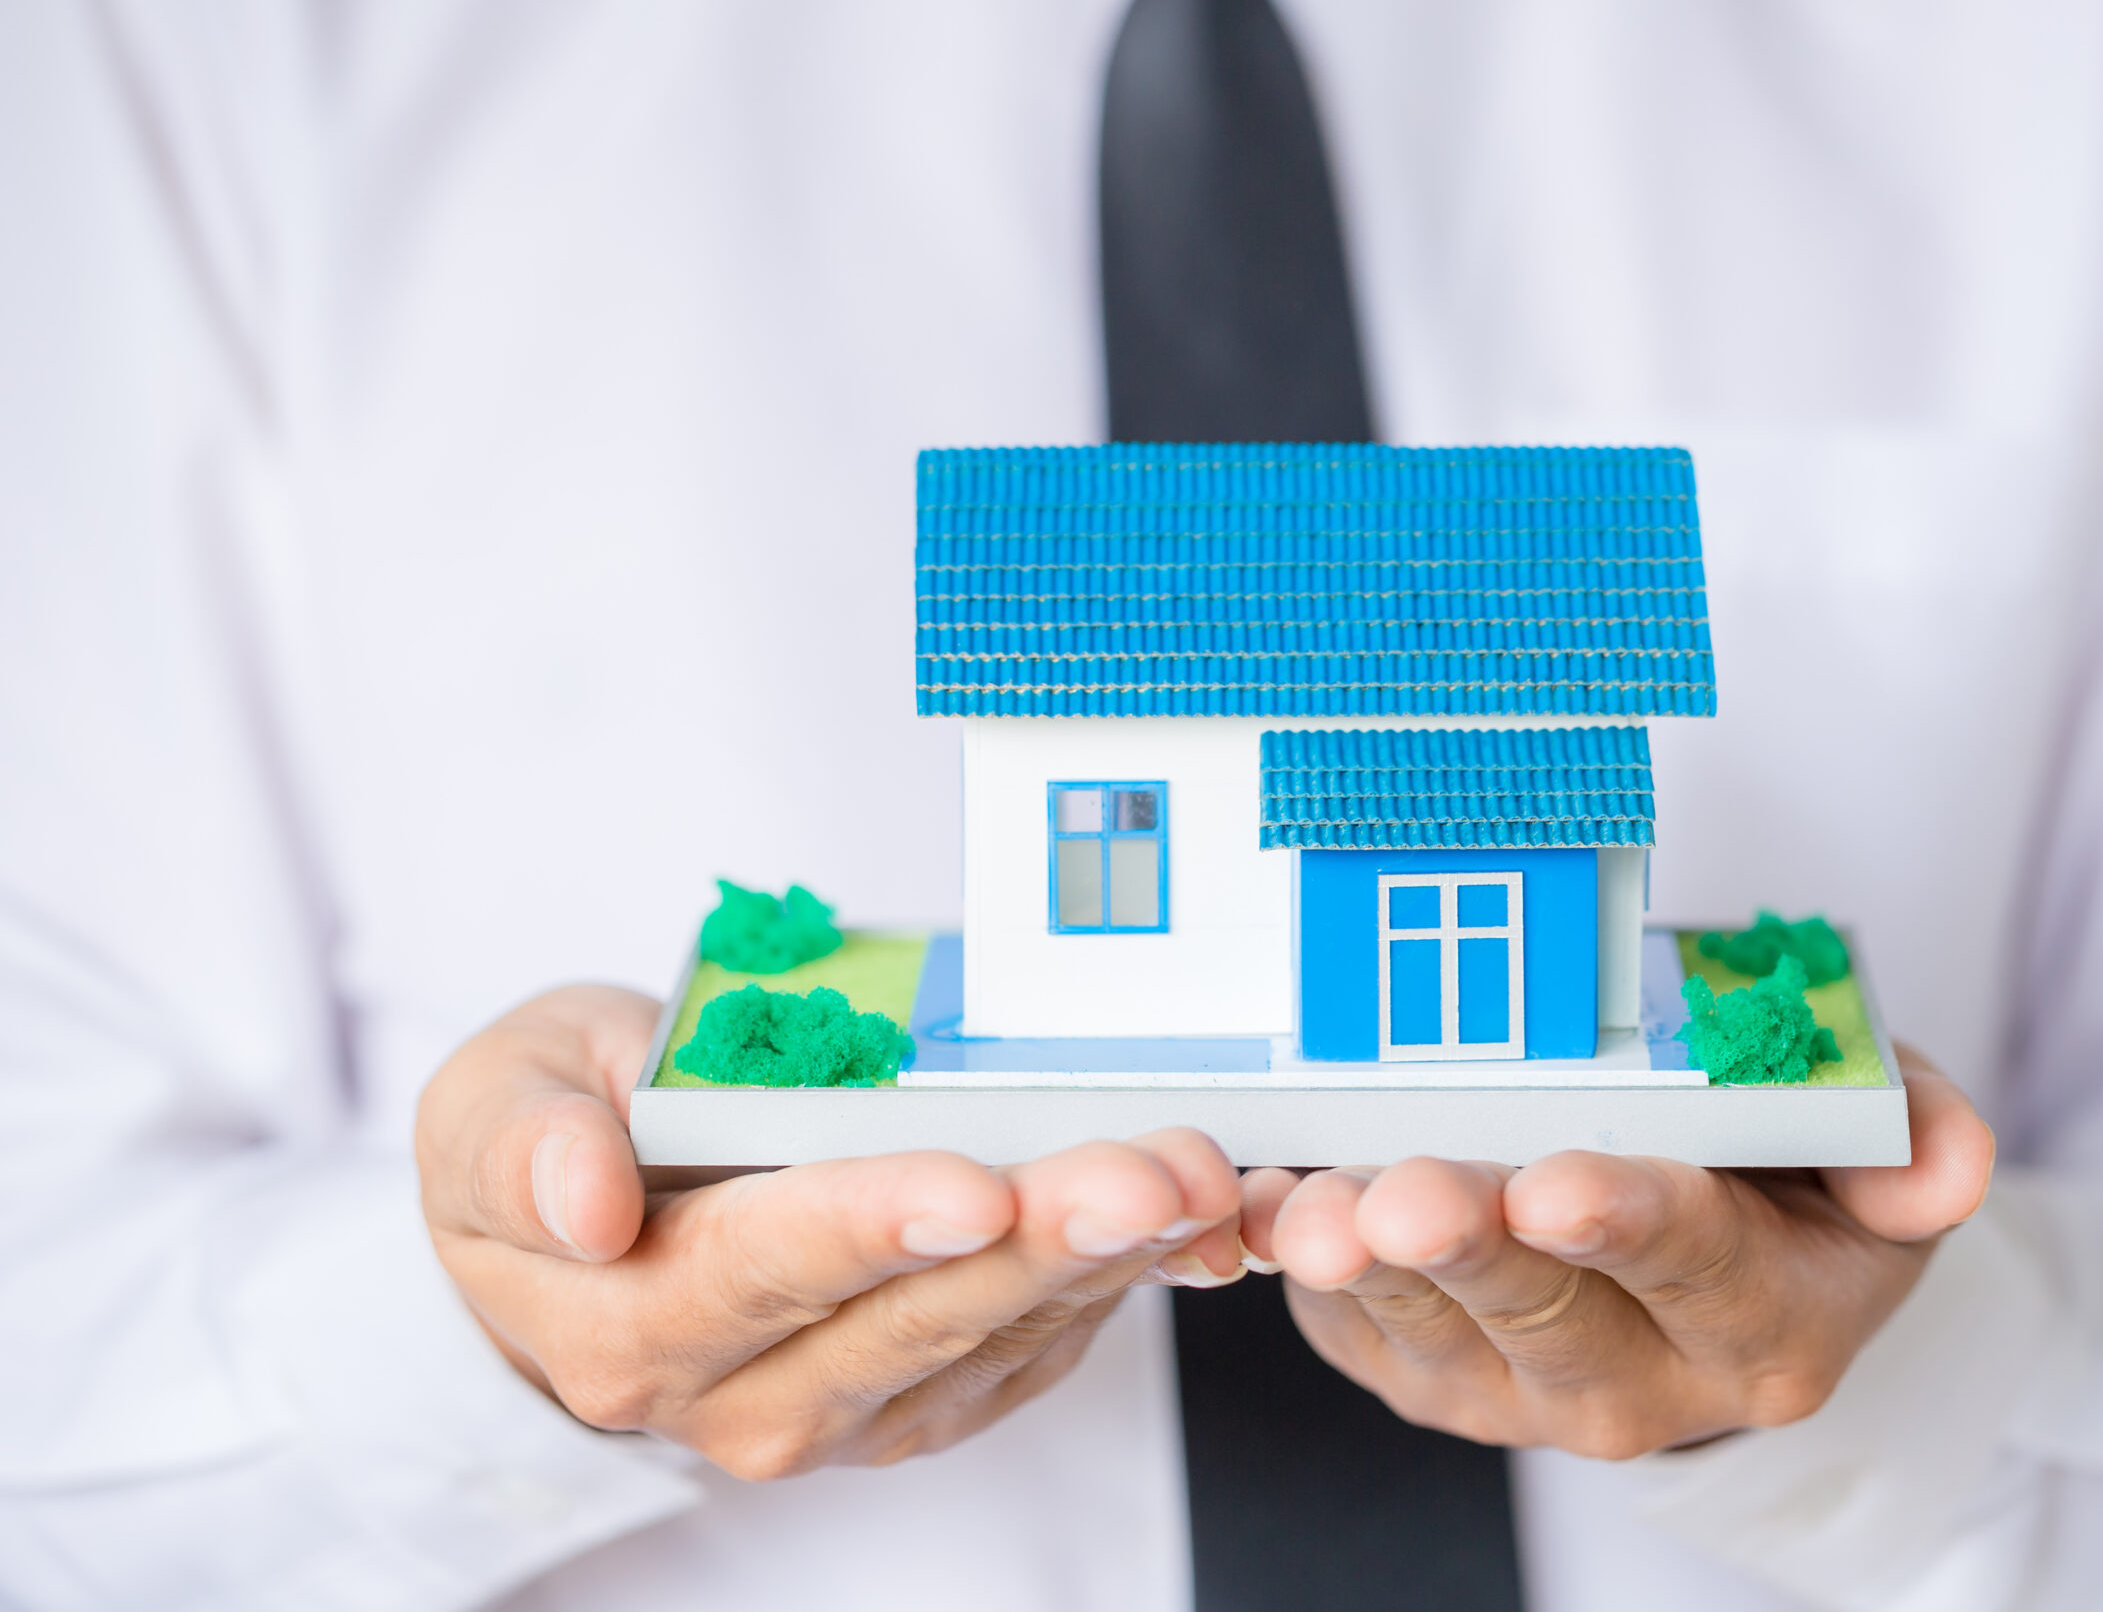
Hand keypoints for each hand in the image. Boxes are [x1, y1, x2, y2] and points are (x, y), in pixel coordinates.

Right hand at [416, 985, 1245, 1477]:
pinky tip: (1189, 1218)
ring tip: (1199, 1175)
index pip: (770, 1268)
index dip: (878, 1226)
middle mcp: (744, 1397)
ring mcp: (847, 1412)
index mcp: (631, 1319)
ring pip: (996, 1335)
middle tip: (1152, 1171)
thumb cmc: (552, 1135)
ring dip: (1110, 1258)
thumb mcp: (492, 1101)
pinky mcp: (926, 1400)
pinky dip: (1119, 1284)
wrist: (586, 1228)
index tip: (979, 1187)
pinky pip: (1034, 1350)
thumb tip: (588, 1202)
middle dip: (1045, 1237)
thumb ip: (526, 1146)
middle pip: (917, 1315)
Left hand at [1262, 1046, 1993, 1457]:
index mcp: (1765, 1324)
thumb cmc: (1789, 1169)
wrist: (1710, 1245)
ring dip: (1363, 1265)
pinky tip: (1261, 1207)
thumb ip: (1913, 1137)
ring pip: (1432, 1332)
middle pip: (1545, 1314)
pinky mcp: (1423, 1372)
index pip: (1697, 1269)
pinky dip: (1298, 1274)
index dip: (1628, 1224)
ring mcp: (1518, 1391)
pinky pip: (1349, 1332)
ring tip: (1310, 1208)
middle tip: (1409, 1193)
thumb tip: (1945, 1169)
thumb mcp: (1876, 1139)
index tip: (1559, 1186)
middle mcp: (1642, 1383)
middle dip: (1470, 1249)